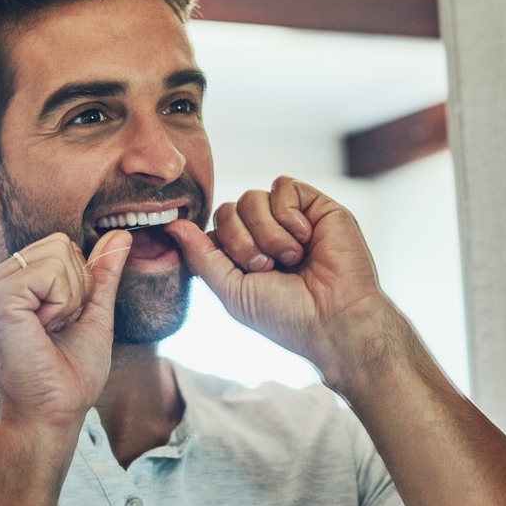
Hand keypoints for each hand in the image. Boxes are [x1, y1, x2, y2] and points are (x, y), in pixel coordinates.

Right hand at [0, 230, 131, 428]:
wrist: (51, 414)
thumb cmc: (68, 375)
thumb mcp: (92, 314)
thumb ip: (102, 273)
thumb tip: (120, 234)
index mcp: (9, 283)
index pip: (60, 246)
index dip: (78, 284)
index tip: (61, 324)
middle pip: (60, 244)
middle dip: (75, 288)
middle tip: (55, 328)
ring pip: (58, 254)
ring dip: (69, 298)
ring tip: (47, 331)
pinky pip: (50, 272)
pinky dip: (61, 304)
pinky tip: (41, 330)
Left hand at [165, 176, 409, 390]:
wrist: (334, 319)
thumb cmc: (285, 315)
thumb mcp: (231, 290)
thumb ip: (200, 256)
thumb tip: (171, 225)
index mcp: (243, 254)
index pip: (213, 227)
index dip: (222, 246)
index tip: (247, 273)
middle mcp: (265, 233)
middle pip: (228, 209)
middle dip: (242, 242)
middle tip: (268, 268)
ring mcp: (290, 218)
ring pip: (253, 197)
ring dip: (268, 233)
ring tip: (291, 257)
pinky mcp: (315, 205)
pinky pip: (283, 186)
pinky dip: (289, 215)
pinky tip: (306, 239)